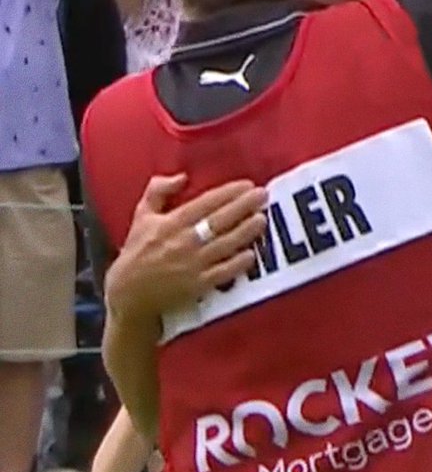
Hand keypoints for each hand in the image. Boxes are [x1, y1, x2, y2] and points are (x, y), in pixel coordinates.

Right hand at [104, 174, 267, 322]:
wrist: (128, 295)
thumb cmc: (137, 252)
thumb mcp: (142, 216)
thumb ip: (158, 190)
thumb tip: (181, 176)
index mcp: (171, 222)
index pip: (206, 203)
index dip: (229, 192)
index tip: (248, 185)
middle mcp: (184, 241)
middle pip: (220, 220)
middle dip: (244, 206)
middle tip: (263, 195)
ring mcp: (192, 264)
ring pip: (225, 244)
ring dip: (246, 231)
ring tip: (262, 219)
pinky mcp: (197, 286)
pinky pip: (223, 273)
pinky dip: (238, 264)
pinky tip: (253, 254)